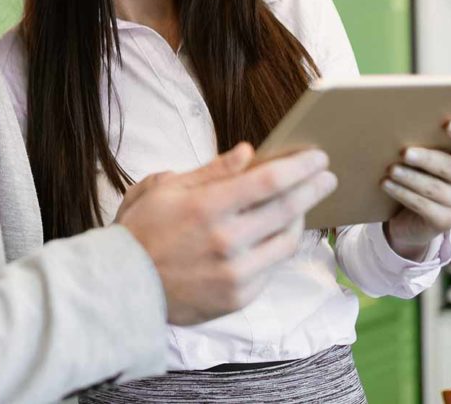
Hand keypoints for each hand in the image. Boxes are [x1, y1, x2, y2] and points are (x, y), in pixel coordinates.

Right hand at [115, 143, 336, 325]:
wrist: (124, 286)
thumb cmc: (141, 231)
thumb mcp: (165, 189)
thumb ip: (211, 172)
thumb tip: (248, 153)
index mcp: (206, 208)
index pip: (268, 182)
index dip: (299, 167)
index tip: (316, 157)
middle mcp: (226, 242)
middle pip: (287, 209)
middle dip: (313, 188)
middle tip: (326, 177)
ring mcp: (235, 273)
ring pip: (286, 242)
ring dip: (300, 219)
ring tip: (301, 206)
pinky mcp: (238, 297)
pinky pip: (271, 268)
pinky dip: (276, 248)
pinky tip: (274, 236)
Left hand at [383, 120, 450, 260]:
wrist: (417, 214)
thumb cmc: (425, 172)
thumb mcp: (431, 156)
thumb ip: (428, 141)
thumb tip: (402, 122)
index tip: (448, 124)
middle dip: (427, 159)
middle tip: (405, 152)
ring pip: (435, 189)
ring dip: (410, 178)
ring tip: (391, 169)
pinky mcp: (448, 222)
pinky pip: (424, 206)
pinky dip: (403, 194)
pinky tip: (387, 184)